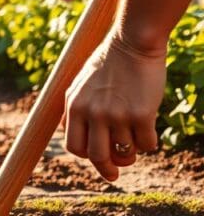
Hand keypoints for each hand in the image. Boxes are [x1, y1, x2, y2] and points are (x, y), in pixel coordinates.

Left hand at [64, 33, 165, 180]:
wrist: (133, 42)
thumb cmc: (107, 63)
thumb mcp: (79, 84)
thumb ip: (72, 109)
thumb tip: (67, 134)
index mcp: (75, 107)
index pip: (74, 146)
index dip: (85, 155)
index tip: (96, 156)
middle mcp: (93, 113)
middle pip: (96, 156)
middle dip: (106, 169)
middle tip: (114, 173)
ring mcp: (117, 114)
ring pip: (125, 151)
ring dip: (130, 152)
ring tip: (134, 143)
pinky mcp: (142, 114)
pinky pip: (146, 144)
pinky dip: (148, 143)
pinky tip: (149, 133)